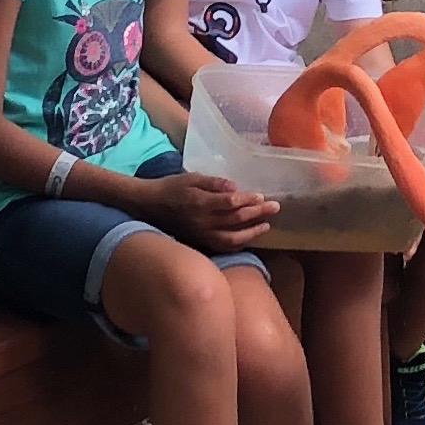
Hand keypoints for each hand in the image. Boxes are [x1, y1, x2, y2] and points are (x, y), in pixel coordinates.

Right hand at [135, 172, 278, 252]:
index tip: (262, 196)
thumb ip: (214, 183)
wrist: (149, 206)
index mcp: (200, 202)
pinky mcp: (200, 242)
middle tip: (275, 207)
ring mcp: (201, 234)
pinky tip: (250, 237)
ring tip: (267, 225)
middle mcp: (202, 221)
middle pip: (235, 220)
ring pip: (232, 238)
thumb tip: (235, 187)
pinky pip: (223, 247)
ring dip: (252, 232)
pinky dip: (239, 243)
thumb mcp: (191, 178)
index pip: (229, 203)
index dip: (247, 200)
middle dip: (257, 213)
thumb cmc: (172, 187)